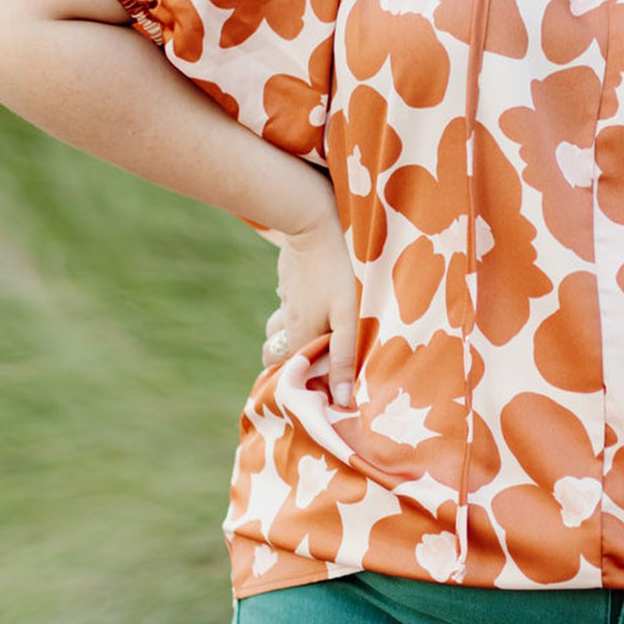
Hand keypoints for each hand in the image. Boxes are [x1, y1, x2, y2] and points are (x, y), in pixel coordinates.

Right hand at [261, 198, 356, 405]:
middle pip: (275, 354)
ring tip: (314, 338)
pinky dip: (296, 310)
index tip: (319, 391)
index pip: (288, 375)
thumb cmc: (338, 273)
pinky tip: (314, 303)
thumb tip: (340, 400)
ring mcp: (284, 299)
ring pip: (278, 327)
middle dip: (287, 365)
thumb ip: (344, 358)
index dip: (300, 386)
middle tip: (312, 367)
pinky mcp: (288, 280)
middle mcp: (285, 321)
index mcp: (299, 337)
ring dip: (290, 336)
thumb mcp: (348, 318)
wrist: (312, 223)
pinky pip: (287, 302)